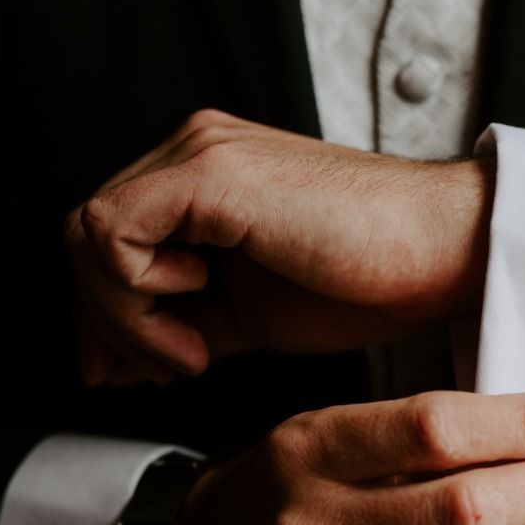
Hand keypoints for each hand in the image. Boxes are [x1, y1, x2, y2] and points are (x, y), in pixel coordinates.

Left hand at [65, 109, 493, 384]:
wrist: (437, 257)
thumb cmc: (365, 282)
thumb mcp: (251, 316)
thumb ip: (185, 326)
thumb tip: (125, 358)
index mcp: (205, 183)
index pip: (110, 241)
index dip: (103, 313)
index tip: (127, 368)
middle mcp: (195, 155)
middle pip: (88, 239)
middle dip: (104, 322)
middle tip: (154, 369)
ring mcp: (202, 155)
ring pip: (90, 236)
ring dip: (126, 314)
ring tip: (189, 351)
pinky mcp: (213, 173)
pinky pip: (115, 235)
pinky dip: (139, 294)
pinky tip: (200, 311)